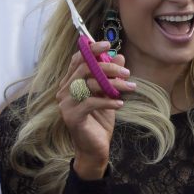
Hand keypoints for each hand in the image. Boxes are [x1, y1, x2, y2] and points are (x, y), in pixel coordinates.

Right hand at [55, 41, 135, 179]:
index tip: (108, 44)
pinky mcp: (72, 117)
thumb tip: (120, 56)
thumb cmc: (100, 121)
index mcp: (70, 83)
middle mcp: (64, 91)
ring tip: (130, 87)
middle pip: (84, 68)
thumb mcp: (108, 95)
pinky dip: (108, 101)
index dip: (91, 50)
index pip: (77, 60)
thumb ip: (111, 76)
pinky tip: (120, 103)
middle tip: (126, 72)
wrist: (95, 148)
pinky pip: (91, 102)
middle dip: (107, 67)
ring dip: (113, 84)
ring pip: (89, 84)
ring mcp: (66, 104)